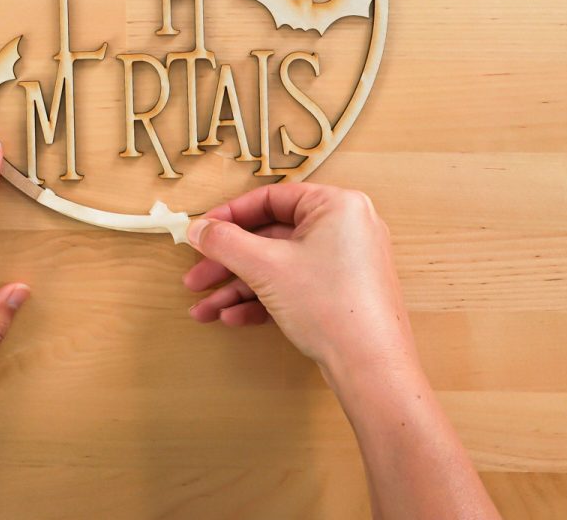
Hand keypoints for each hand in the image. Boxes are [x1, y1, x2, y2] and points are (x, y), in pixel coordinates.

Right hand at [183, 182, 418, 392]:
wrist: (371, 368)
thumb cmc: (330, 305)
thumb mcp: (266, 267)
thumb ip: (226, 243)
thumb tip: (198, 229)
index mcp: (336, 206)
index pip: (271, 199)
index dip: (229, 216)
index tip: (201, 233)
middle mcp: (345, 229)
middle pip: (271, 237)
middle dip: (228, 263)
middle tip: (195, 278)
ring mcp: (345, 264)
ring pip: (279, 267)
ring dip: (239, 287)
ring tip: (204, 310)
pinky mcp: (342, 294)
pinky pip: (295, 286)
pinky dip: (264, 300)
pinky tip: (232, 317)